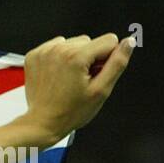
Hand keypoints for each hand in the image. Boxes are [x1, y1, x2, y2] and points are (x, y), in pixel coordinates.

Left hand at [18, 33, 134, 142]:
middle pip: (90, 40)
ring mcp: (43, 52)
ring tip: (69, 78)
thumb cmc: (70, 112)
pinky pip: (56, 46)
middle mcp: (58, 50)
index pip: (110, 40)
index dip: (107, 59)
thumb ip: (118, 63)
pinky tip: (58, 74)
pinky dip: (60, 57)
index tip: (96, 74)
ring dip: (75, 56)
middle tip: (81, 79)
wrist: (42, 122)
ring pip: (74, 42)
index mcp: (75, 57)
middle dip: (90, 58)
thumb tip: (129, 42)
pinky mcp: (34, 55)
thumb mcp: (101, 90)